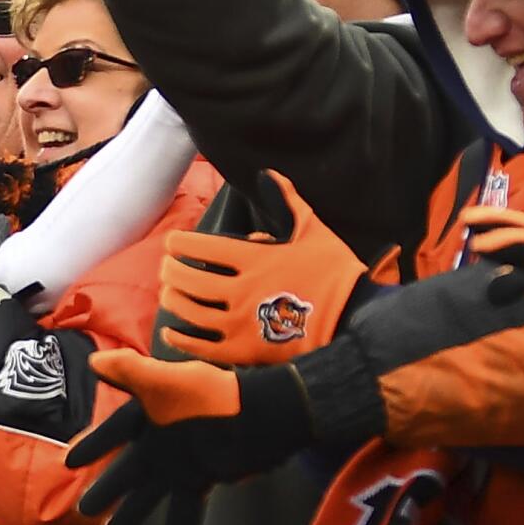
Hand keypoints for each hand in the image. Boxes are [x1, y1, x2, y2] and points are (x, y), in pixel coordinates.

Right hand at [67, 348, 313, 524]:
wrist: (261, 417)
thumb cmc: (213, 395)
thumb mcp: (167, 381)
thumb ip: (132, 372)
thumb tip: (94, 360)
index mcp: (149, 414)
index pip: (113, 431)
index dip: (93, 445)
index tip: (70, 462)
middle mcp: (161, 441)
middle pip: (127, 470)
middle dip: (107, 489)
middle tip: (85, 509)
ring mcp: (181, 462)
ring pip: (150, 493)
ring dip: (133, 513)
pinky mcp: (203, 478)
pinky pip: (185, 506)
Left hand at [158, 171, 368, 364]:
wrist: (355, 321)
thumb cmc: (335, 273)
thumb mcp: (312, 230)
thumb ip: (286, 201)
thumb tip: (269, 173)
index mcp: (253, 258)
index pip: (200, 246)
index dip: (179, 244)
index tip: (173, 243)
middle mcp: (240, 289)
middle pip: (187, 278)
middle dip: (170, 270)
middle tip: (167, 267)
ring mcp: (240, 322)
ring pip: (188, 310)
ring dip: (172, 299)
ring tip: (169, 293)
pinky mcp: (243, 351)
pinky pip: (200, 347)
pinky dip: (179, 339)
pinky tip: (171, 332)